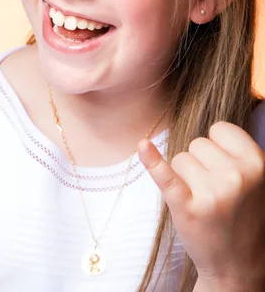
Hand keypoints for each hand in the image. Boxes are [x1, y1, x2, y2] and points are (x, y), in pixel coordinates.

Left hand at [138, 122, 264, 287]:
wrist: (238, 266)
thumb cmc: (243, 214)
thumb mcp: (255, 179)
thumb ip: (235, 152)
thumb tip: (206, 130)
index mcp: (257, 162)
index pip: (219, 129)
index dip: (218, 147)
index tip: (225, 169)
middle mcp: (236, 176)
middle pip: (197, 143)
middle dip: (202, 163)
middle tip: (217, 192)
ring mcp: (211, 193)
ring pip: (180, 158)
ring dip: (186, 177)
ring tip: (206, 201)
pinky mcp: (187, 208)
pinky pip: (165, 176)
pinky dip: (152, 161)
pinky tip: (143, 147)